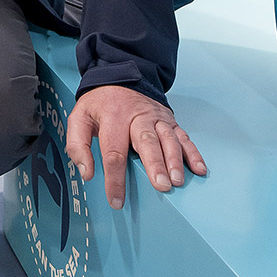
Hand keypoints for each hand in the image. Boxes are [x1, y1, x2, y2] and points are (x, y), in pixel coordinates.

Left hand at [65, 85, 204, 209]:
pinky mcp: (169, 120)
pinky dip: (193, 153)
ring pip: (168, 139)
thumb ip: (77, 145)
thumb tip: (87, 173)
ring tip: (177, 180)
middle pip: (147, 142)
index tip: (117, 201)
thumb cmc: (100, 103)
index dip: (115, 179)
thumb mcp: (79, 117)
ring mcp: (156, 118)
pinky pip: (183, 137)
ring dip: (174, 160)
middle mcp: (138, 116)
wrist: (119, 75)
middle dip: (155, 165)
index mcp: (113, 117)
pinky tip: (199, 169)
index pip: (114, 151)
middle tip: (161, 185)